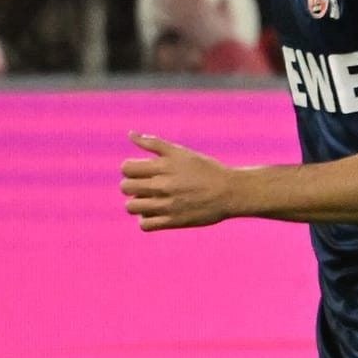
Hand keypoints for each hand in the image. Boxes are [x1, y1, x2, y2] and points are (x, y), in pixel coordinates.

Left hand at [119, 132, 236, 230]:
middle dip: (131, 186)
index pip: (126, 168)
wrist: (231, 192)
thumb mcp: (181, 153)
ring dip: (137, 203)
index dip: (130, 169)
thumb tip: (130, 133)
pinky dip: (146, 219)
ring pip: (131, 206)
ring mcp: (168, 204)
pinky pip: (144, 224)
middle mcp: (164, 185)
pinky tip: (156, 213)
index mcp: (165, 166)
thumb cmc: (206, 170)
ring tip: (149, 200)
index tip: (142, 172)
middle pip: (126, 187)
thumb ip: (154, 143)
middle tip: (146, 186)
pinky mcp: (173, 222)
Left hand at [154, 0, 239, 50]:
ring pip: (169, 7)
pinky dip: (160, 20)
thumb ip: (226, 4)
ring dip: (161, 2)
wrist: (221, 48)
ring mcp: (186, 18)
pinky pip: (166, 22)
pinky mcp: (180, 29)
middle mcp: (193, 8)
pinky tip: (154, 19)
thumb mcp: (228, 16)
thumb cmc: (226, 34)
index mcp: (206, 3)